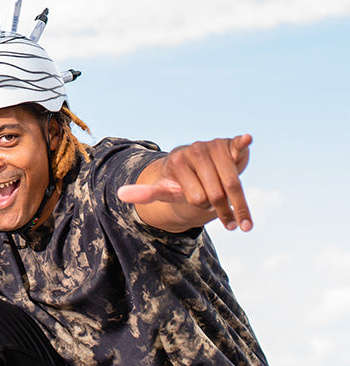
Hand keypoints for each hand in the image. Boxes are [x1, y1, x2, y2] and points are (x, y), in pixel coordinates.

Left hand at [118, 135, 252, 230]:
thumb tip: (120, 194)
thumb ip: (145, 193)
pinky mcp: (230, 143)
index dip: (199, 205)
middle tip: (225, 221)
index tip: (199, 206)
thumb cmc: (179, 181)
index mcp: (177, 162)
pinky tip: (247, 139)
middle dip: (221, 210)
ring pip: (231, 182)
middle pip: (215, 191)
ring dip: (240, 205)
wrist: (195, 166)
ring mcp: (213, 145)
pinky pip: (237, 144)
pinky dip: (242, 143)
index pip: (195, 196)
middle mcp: (195, 150)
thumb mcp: (163, 189)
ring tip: (244, 226)